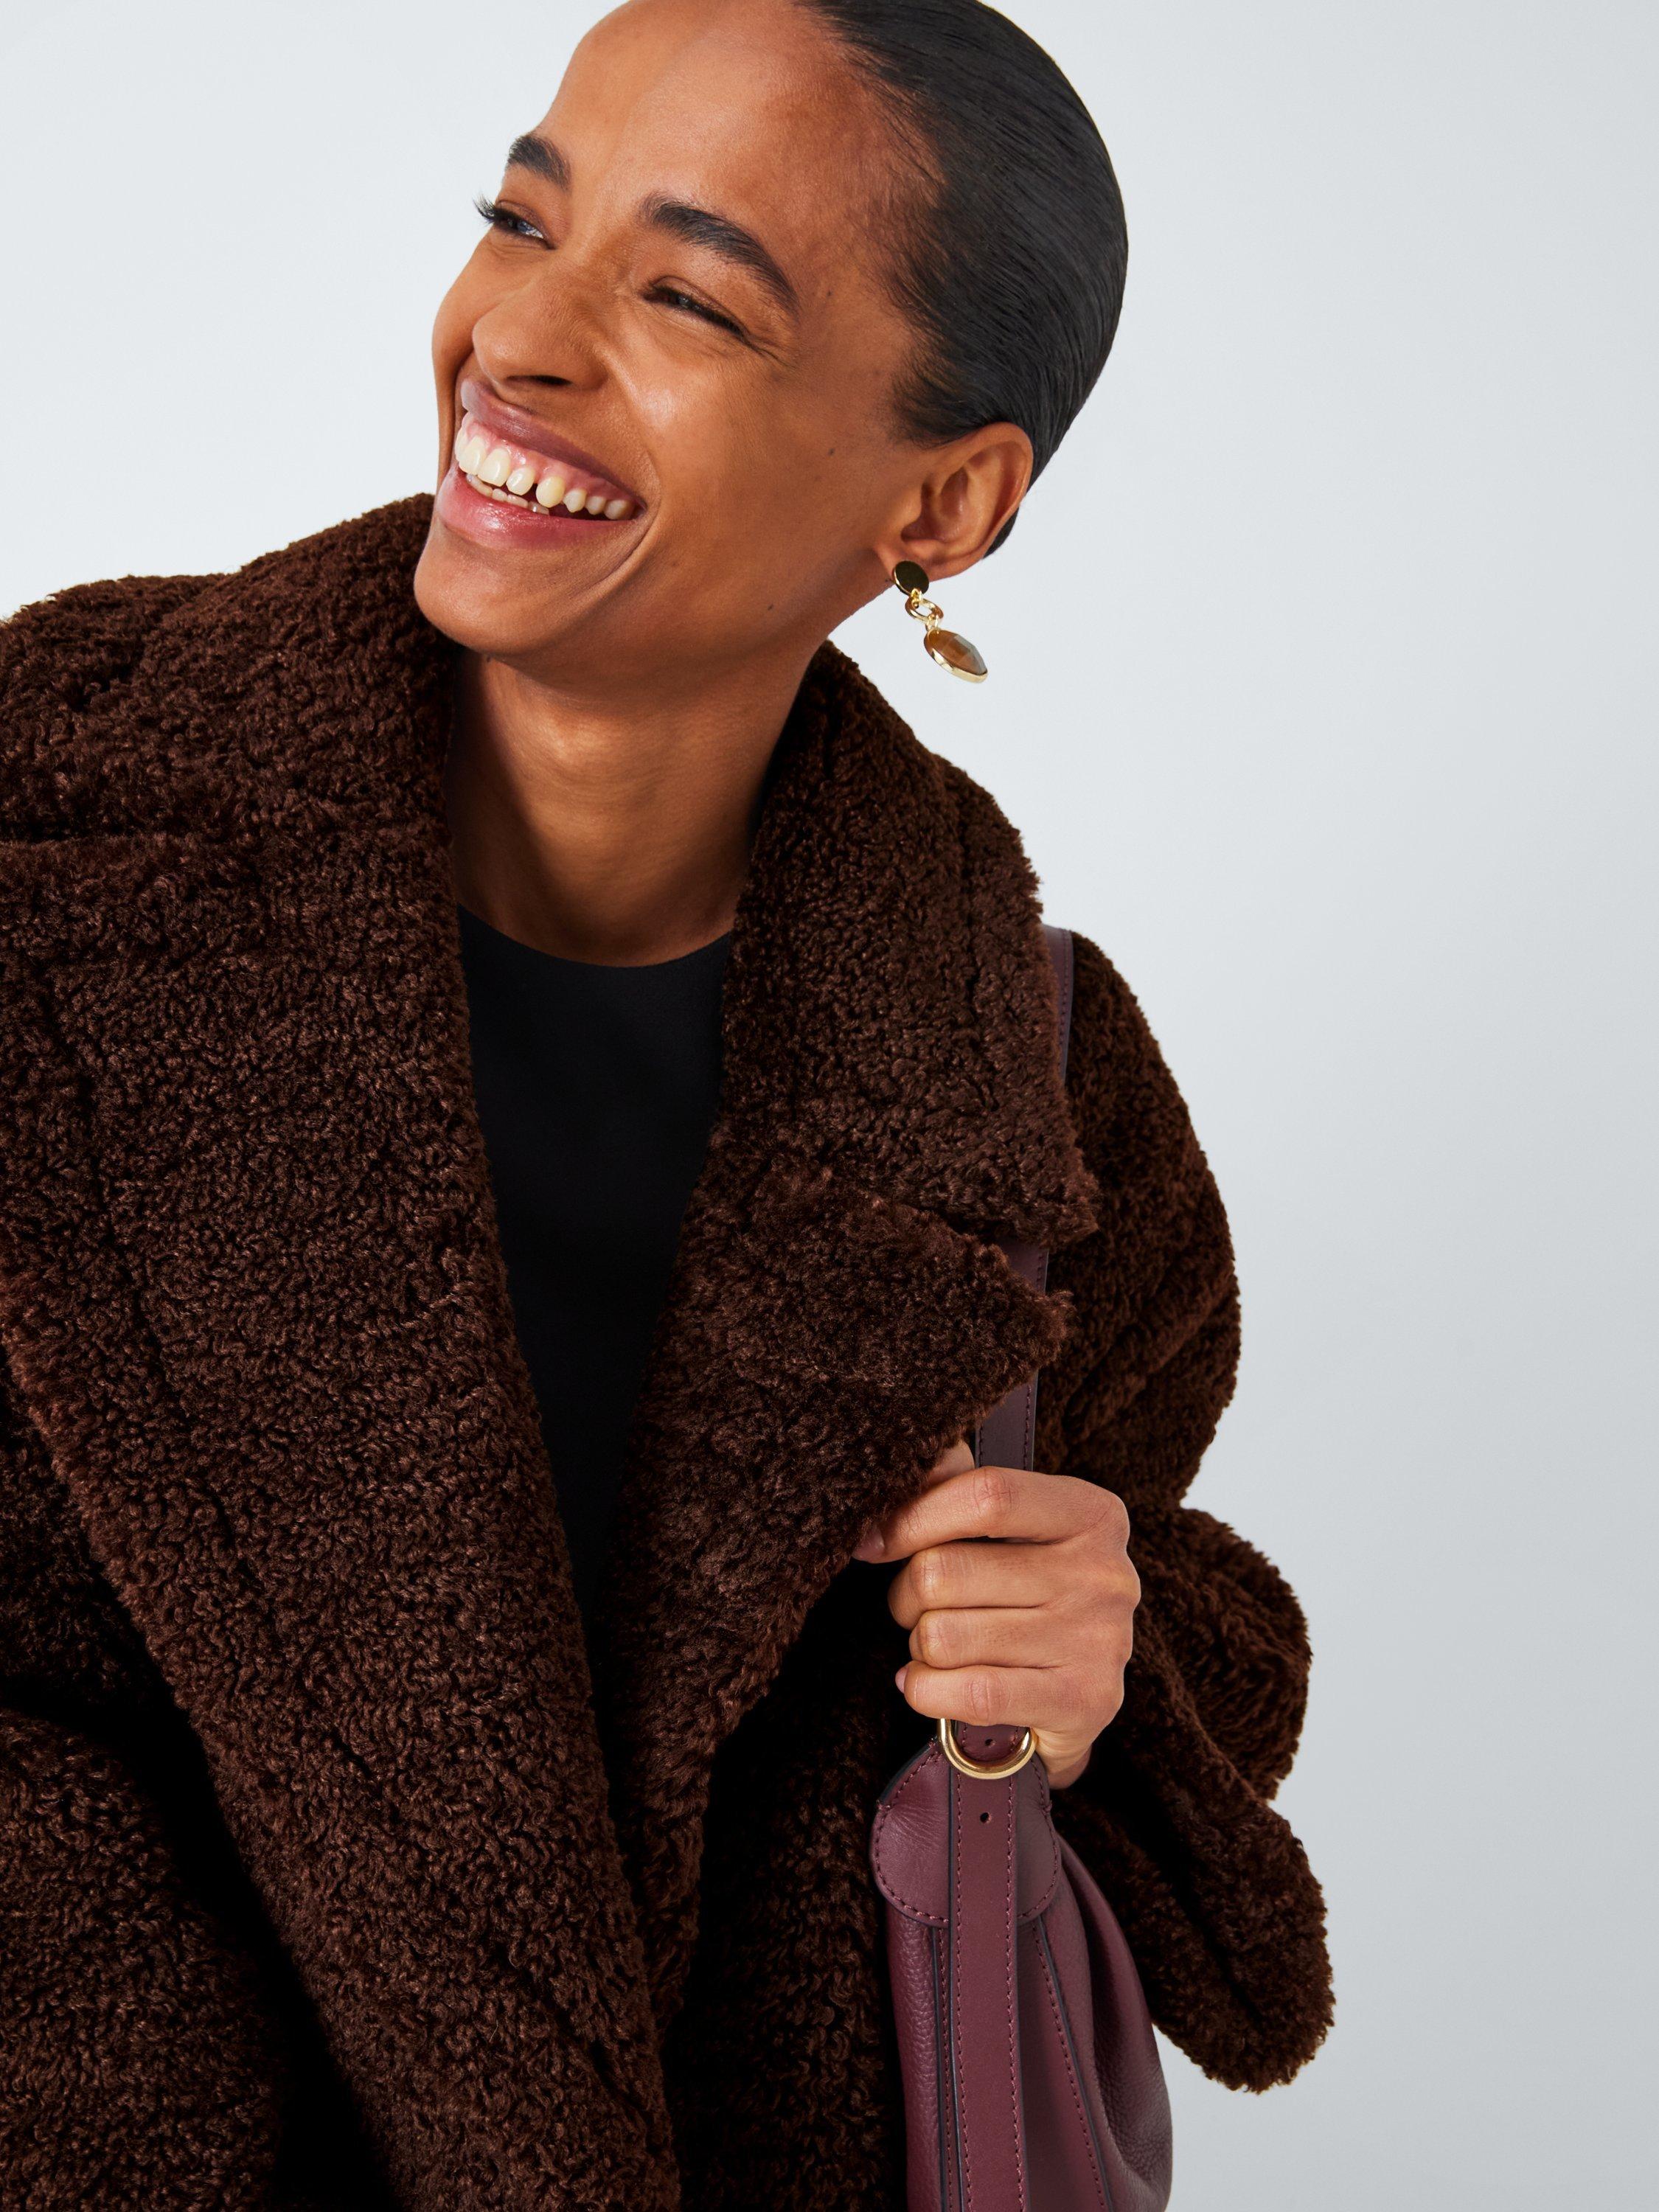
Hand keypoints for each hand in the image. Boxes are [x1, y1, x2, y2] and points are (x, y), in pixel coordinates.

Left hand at [852, 1439, 1138, 1787]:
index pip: (986, 1495)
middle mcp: (1105, 1573)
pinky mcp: (1084, 1702)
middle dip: (905, 1594)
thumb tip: (897, 1477)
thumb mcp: (1010, 1528)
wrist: (1077, 1692)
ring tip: (937, 1645)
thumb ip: (958, 1483)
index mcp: (1090, 1513)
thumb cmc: (1027, 1591)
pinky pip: (970, 1694)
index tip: (874, 1541)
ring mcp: (1099, 1641)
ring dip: (919, 1646)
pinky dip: (926, 1690)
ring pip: (944, 1637)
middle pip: (947, 1572)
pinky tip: (926, 1682)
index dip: (914, 1517)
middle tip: (914, 1605)